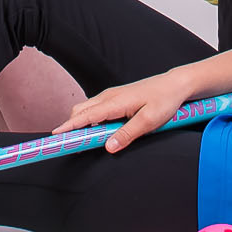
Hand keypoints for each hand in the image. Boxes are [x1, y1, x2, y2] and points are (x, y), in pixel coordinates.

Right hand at [58, 69, 191, 152]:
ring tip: (86, 142)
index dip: (69, 126)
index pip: (85, 116)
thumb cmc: (165, 99)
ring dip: (83, 124)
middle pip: (80, 111)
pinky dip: (92, 120)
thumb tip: (108, 147)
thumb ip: (127, 134)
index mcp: (115, 102)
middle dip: (72, 127)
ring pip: (87, 110)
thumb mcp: (149, 121)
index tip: (56, 136)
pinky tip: (101, 132)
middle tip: (72, 146)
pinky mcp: (117, 99)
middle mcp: (109, 96)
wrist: (176, 84)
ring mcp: (112, 96)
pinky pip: (97, 110)